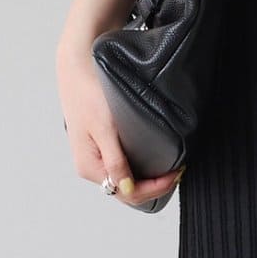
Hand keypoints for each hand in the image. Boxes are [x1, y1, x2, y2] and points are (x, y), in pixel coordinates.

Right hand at [56, 42, 183, 206]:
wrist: (77, 65)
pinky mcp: (99, 145)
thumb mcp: (105, 129)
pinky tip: (152, 160)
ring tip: (169, 167)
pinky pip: (121, 166)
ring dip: (147, 179)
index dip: (155, 188)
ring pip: (125, 180)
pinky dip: (139, 168)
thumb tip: (127, 188)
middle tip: (178, 171)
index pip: (128, 192)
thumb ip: (115, 162)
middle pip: (127, 190)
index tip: (176, 173)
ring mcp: (94, 156)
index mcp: (89, 167)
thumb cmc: (88, 93)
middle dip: (154, 186)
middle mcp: (90, 166)